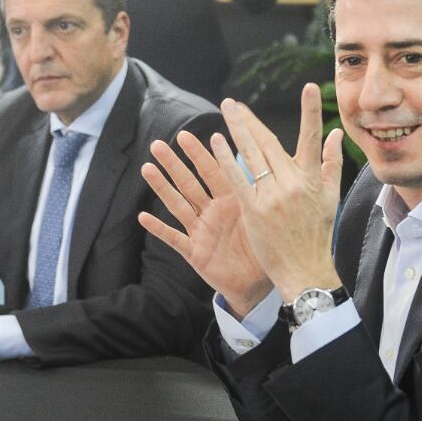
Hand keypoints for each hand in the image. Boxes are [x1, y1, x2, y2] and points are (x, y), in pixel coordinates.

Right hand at [140, 129, 272, 317]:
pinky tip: (143, 217)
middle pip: (190, 183)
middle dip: (174, 164)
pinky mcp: (195, 252)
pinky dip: (159, 229)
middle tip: (158, 145)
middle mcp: (212, 212)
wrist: (258, 285)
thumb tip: (278, 159)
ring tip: (147, 168)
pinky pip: (174, 239)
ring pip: (178, 205)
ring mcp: (201, 231)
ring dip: (162, 187)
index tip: (186, 135)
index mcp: (231, 201)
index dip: (200, 154)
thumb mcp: (267, 217)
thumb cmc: (266, 248)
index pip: (213, 172)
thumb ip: (265, 191)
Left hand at [211, 84, 344, 301]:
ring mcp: (272, 196)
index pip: (311, 137)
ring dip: (237, 129)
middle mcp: (292, 183)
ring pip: (251, 155)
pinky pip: (237, 178)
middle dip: (250, 119)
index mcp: (311, 178)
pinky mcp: (254, 210)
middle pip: (268, 142)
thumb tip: (336, 134)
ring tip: (225, 110)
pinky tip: (216, 140)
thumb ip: (331, 163)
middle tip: (234, 103)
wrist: (306, 269)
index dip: (311, 111)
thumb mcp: (331, 197)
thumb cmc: (318, 234)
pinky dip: (226, 158)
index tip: (311, 86)